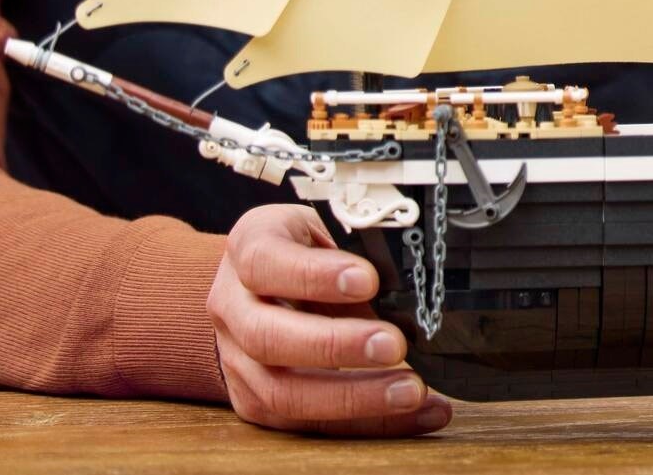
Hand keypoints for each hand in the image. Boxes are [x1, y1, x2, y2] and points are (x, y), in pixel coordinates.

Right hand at [208, 203, 450, 436]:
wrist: (264, 283)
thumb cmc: (307, 249)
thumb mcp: (325, 228)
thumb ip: (356, 250)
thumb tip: (413, 284)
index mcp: (248, 249)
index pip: (265, 262)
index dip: (314, 275)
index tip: (368, 280)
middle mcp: (232, 307)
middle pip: (267, 337)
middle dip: (335, 346)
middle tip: (394, 344)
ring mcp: (237, 359)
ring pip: (282, 392)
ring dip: (353, 398)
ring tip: (412, 391)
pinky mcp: (256, 400)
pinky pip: (308, 423)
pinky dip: (368, 422)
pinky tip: (419, 413)